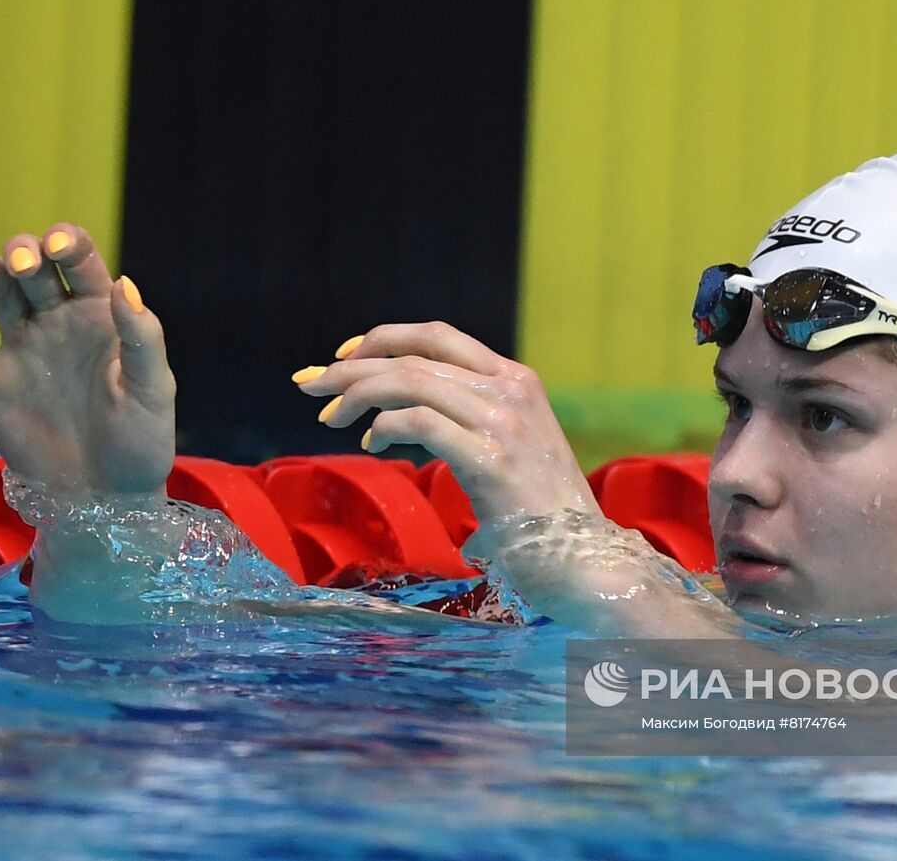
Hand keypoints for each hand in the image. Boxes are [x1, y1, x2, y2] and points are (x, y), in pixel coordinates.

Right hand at [0, 224, 175, 495]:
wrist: (108, 498)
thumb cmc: (142, 442)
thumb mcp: (152, 390)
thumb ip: (143, 338)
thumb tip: (124, 283)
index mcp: (101, 315)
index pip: (80, 261)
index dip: (66, 241)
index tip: (58, 245)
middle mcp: (59, 322)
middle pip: (30, 266)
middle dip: (21, 252)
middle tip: (22, 265)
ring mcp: (24, 349)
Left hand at [293, 322, 599, 522]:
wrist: (587, 558)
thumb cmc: (543, 515)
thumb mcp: (514, 448)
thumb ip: (474, 420)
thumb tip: (409, 412)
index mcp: (518, 381)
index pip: (439, 337)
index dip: (385, 338)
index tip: (345, 356)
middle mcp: (511, 390)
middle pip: (414, 356)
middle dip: (352, 366)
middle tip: (309, 384)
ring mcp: (504, 422)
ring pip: (411, 381)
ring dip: (357, 394)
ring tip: (329, 417)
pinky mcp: (491, 460)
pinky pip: (419, 422)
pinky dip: (384, 426)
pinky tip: (372, 443)